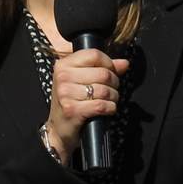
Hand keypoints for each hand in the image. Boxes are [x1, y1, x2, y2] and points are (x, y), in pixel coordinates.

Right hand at [45, 49, 129, 165]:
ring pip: (104, 90)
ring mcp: (66, 93)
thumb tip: (124, 63)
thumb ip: (103, 68)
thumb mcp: (82, 81)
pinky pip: (101, 105)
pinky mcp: (72, 110)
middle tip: (111, 90)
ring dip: (113, 97)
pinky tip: (107, 109)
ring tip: (109, 101)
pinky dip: (110, 108)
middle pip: (103, 73)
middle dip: (114, 83)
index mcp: (63, 65)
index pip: (94, 54)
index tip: (111, 72)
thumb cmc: (71, 102)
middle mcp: (62, 76)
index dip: (109, 63)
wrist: (59, 128)